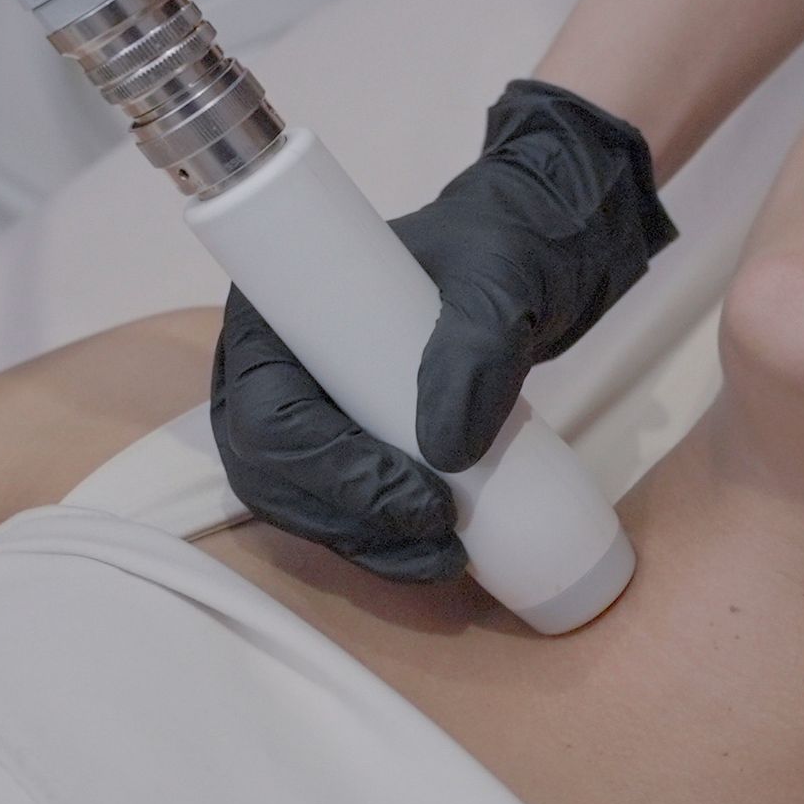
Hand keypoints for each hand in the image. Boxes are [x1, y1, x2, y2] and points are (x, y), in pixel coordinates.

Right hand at [209, 80, 676, 579]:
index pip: (264, 411)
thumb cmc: (504, 247)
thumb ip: (476, 346)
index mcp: (279, 310)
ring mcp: (311, 408)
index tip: (416, 494)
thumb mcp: (501, 278)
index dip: (327, 470)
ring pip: (303, 504)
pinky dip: (381, 543)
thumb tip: (444, 449)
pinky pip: (340, 510)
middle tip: (439, 533)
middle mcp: (277, 366)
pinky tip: (438, 556)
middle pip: (272, 472)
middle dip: (347, 519)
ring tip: (449, 556)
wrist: (539, 255)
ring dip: (366, 544)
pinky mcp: (350, 443)